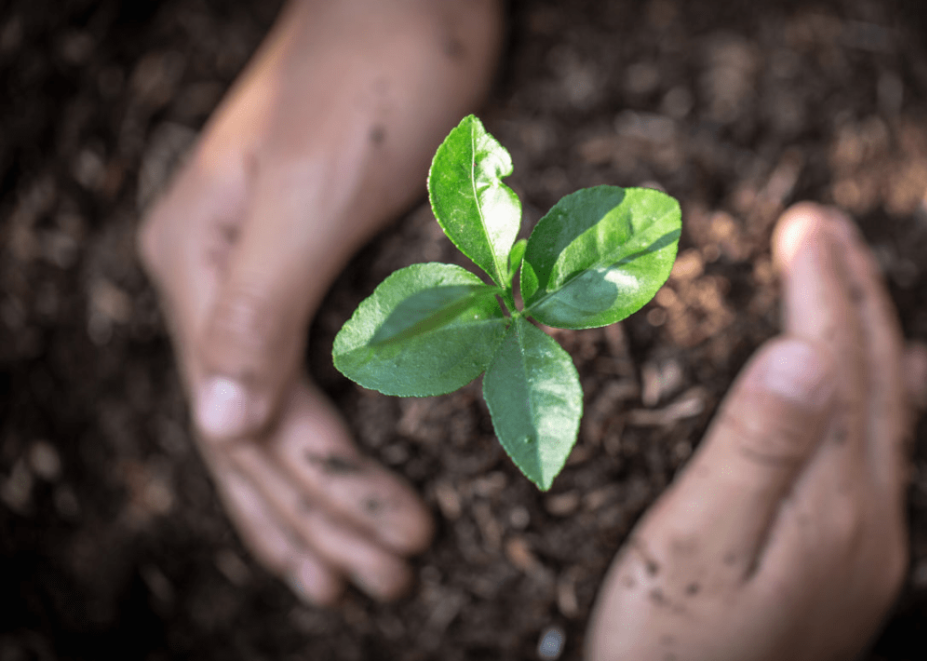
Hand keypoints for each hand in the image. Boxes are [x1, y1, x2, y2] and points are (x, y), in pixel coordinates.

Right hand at [138, 0, 500, 603]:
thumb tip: (217, 431)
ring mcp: (255, 276)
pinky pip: (300, 378)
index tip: (403, 546)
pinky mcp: (304, 268)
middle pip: (253, 438)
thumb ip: (257, 309)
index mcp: (201, 268)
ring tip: (356, 569)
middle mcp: (214, 282)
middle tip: (384, 586)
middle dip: (320, 520)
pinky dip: (325, 442)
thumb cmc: (379, 79)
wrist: (411, 3)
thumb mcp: (314, 193)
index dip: (329, 495)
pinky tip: (340, 482)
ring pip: (272, 419)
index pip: (256, 422)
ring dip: (316, 502)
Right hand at [585, 204, 926, 659]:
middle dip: (852, 296)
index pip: (834, 366)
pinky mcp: (848, 568)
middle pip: (874, 382)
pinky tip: (881, 394)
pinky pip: (880, 456)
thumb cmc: (669, 649)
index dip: (821, 290)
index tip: (803, 225)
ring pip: (886, 416)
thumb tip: (802, 353)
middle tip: (822, 227)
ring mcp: (865, 548)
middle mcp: (865, 520)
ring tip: (859, 286)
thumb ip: (753, 450)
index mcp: (829, 503)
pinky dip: (880, 401)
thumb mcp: (695, 548)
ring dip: (870, 340)